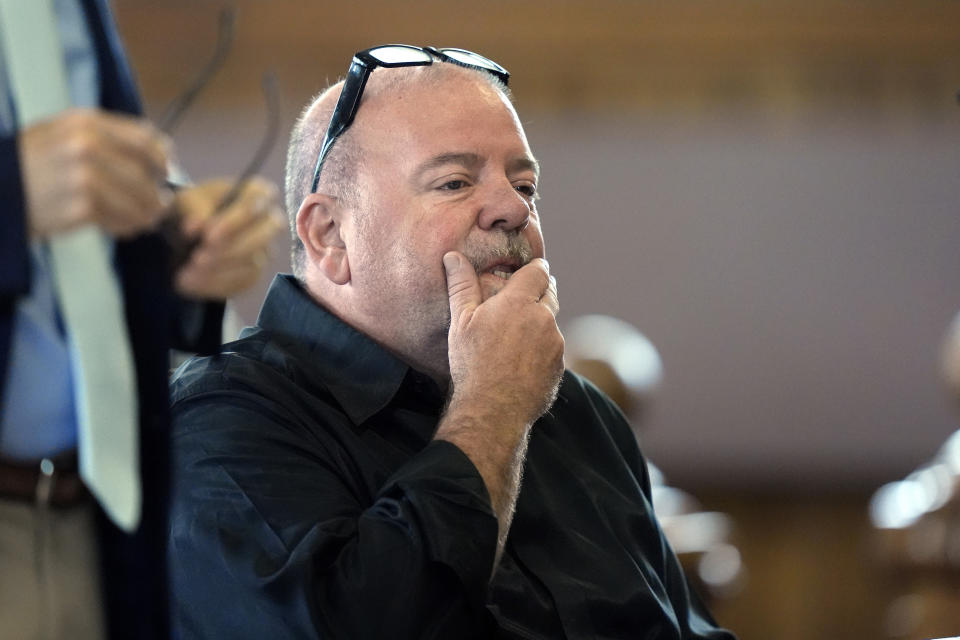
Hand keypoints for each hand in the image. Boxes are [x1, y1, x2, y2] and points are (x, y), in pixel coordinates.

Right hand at [19, 108, 171, 238]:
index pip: (143, 138)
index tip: (165, 172)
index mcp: (85, 122)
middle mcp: (87, 145)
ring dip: (146, 215)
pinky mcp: (82, 207)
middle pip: (145, 174)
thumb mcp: (61, 133)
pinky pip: (121, 220)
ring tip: (143, 220)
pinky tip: (121, 228)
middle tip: (158, 206)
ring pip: (138, 200)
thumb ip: (106, 138)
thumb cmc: (31, 164)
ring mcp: (85, 177)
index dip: (161, 158)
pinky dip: (127, 227)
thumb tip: (159, 152)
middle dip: (157, 194)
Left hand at [173, 177, 283, 299]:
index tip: (208, 234)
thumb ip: (194, 208)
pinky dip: (214, 284)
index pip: (258, 204)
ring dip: (218, 269)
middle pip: (263, 236)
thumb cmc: (194, 207)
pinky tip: (190, 281)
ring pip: (252, 263)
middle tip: (200, 257)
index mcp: (257, 193)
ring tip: (187, 271)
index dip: (235, 220)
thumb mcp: (188, 199)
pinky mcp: (254, 274)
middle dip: (232, 249)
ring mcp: (264, 251)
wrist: (187, 231)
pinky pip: (241, 282)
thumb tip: (197, 226)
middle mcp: (268, 222)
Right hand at [443, 252, 562, 425]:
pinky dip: (542, 350)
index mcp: (519, 302)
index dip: (535, 269)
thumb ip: (461, 285)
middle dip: (539, 293)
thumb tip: (453, 256)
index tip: (529, 271)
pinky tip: (522, 362)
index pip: (538, 271)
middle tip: (522, 301)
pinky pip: (553, 350)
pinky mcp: (560, 367)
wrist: (492, 410)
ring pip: (551, 324)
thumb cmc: (472, 363)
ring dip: (540, 324)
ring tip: (517, 337)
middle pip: (550, 294)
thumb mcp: (461, 321)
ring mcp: (555, 344)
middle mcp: (543, 318)